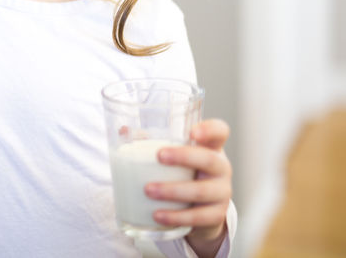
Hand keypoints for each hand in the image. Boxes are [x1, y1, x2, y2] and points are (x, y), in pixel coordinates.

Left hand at [145, 119, 231, 257]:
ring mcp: (221, 192)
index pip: (219, 132)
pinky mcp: (216, 215)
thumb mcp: (175, 157)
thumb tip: (123, 131)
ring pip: (201, 191)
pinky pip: (198, 217)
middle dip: (184, 157)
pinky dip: (176, 216)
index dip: (210, 129)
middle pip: (210, 159)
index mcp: (210, 147)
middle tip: (159, 156)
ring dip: (173, 190)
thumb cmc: (184, 174)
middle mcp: (221, 168)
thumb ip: (152, 142)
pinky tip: (157, 215)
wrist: (201, 210)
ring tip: (148, 190)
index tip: (192, 132)